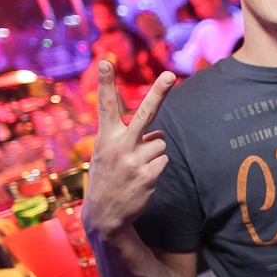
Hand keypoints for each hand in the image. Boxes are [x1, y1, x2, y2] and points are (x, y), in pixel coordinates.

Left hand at [0, 217, 17, 244]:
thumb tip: (2, 242)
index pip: (3, 227)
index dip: (9, 233)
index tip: (12, 240)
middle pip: (8, 222)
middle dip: (13, 230)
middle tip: (16, 238)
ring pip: (7, 222)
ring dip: (12, 228)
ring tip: (14, 236)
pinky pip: (4, 223)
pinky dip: (9, 227)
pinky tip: (9, 233)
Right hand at [82, 61, 175, 238]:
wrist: (105, 216)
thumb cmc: (109, 177)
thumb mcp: (107, 153)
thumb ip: (127, 137)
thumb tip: (161, 132)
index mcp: (106, 137)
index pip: (105, 106)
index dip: (105, 83)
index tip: (105, 61)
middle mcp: (120, 145)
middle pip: (146, 113)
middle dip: (159, 92)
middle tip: (171, 75)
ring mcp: (135, 160)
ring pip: (161, 142)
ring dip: (154, 152)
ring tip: (137, 167)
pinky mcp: (149, 175)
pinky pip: (164, 159)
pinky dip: (157, 166)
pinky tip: (143, 179)